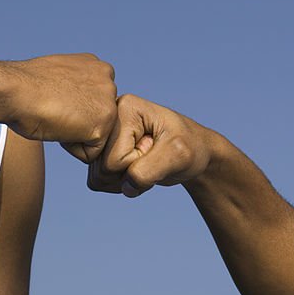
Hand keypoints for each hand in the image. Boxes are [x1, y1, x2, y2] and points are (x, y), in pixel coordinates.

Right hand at [3, 53, 117, 161]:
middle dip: (78, 122)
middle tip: (55, 109)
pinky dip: (72, 148)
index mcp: (99, 68)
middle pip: (98, 119)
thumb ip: (78, 86)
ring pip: (96, 136)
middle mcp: (109, 81)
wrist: (14, 90)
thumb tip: (78, 99)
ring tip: (56, 117)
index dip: (72, 108)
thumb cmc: (26, 86)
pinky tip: (58, 128)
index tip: (55, 100)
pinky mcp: (103, 124)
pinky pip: (90, 152)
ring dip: (75, 134)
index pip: (95, 102)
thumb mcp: (61, 77)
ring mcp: (108, 103)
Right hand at [87, 94, 219, 195]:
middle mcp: (109, 119)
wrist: (194, 152)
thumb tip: (126, 187)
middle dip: (130, 173)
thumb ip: (149, 170)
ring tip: (147, 162)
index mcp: (125, 107)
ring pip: (99, 177)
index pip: (114, 159)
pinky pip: (99, 181)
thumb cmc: (190, 147)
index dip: (138, 163)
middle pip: (102, 169)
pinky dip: (120, 183)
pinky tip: (138, 168)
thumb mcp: (178, 155)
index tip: (157, 147)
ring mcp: (104, 136)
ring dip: (126, 180)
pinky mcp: (102, 151)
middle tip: (153, 157)